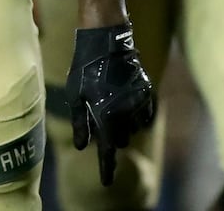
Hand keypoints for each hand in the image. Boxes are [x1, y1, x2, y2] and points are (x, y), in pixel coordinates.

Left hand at [63, 23, 154, 185]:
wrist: (107, 42)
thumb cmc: (85, 68)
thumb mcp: (76, 94)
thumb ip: (80, 122)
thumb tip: (82, 146)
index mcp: (105, 116)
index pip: (107, 152)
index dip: (107, 168)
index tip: (106, 181)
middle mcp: (124, 114)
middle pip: (120, 141)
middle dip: (111, 138)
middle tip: (102, 121)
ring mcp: (138, 104)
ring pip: (133, 129)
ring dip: (124, 126)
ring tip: (112, 105)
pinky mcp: (147, 94)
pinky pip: (145, 116)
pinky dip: (137, 115)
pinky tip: (126, 103)